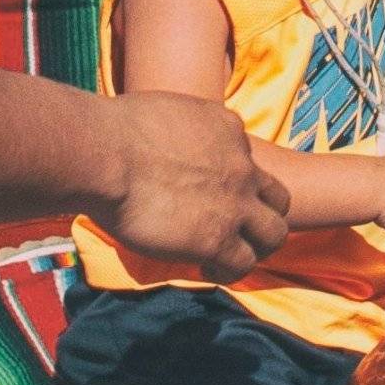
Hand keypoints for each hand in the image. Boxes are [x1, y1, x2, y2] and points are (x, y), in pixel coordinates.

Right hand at [92, 93, 290, 278]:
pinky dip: (230, 270)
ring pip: (274, 234)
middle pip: (279, 198)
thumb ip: (177, 131)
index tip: (206, 192)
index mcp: (227, 127)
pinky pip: (243, 263)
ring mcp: (235, 203)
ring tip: (228, 256)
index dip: (231, 178)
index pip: (247, 156)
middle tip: (234, 229)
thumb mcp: (162, 114)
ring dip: (255, 247)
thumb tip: (157, 148)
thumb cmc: (113, 132)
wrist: (105, 156)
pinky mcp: (218, 238)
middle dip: (261, 215)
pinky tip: (208, 269)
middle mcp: (241, 164)